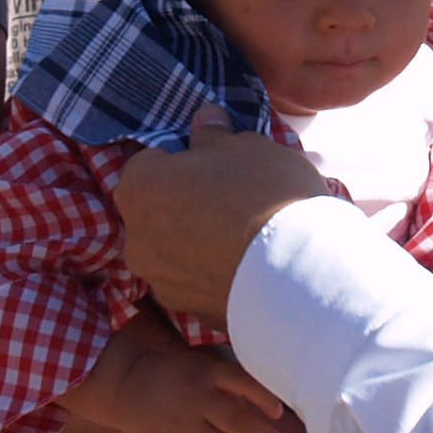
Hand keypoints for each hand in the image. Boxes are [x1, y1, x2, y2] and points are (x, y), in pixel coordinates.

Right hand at [81, 340, 290, 432]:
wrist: (128, 387)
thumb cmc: (178, 375)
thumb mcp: (202, 366)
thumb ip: (230, 383)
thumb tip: (269, 408)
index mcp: (204, 373)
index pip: (239, 381)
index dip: (262, 397)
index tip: (279, 413)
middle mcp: (193, 398)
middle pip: (234, 420)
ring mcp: (181, 425)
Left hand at [115, 118, 333, 329]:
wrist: (297, 276)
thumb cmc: (264, 195)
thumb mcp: (246, 147)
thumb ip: (214, 134)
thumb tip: (204, 120)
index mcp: (139, 187)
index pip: (151, 162)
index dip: (184, 160)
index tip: (216, 165)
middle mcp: (135, 238)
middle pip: (157, 210)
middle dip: (184, 203)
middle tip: (232, 200)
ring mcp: (159, 281)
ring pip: (174, 250)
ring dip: (196, 242)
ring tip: (244, 238)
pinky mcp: (188, 312)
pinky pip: (196, 282)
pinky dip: (212, 273)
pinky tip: (248, 268)